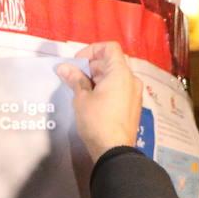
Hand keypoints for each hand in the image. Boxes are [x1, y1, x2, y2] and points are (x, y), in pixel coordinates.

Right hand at [56, 42, 143, 161]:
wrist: (114, 150)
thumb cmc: (96, 121)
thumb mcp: (82, 99)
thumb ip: (75, 79)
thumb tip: (64, 67)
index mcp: (120, 73)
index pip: (109, 47)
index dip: (92, 50)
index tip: (78, 62)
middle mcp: (132, 80)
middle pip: (111, 62)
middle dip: (92, 66)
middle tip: (75, 78)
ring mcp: (135, 94)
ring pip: (115, 77)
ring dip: (98, 78)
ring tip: (82, 91)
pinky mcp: (133, 107)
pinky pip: (120, 90)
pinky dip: (106, 89)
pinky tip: (93, 102)